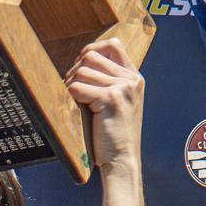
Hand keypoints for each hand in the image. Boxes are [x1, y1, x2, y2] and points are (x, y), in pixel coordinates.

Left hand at [64, 40, 143, 175]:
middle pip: (92, 56)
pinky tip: (77, 108)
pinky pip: (78, 87)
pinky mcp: (111, 99)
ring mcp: (123, 88)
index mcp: (134, 78)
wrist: (122, 160)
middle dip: (75, 70)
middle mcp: (131, 80)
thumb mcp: (118, 103)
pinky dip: (72, 96)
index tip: (81, 65)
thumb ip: (108, 82)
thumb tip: (81, 62)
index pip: (113, 45)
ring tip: (74, 101)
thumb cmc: (113, 134)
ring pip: (83, 71)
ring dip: (71, 85)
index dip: (91, 50)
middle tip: (72, 88)